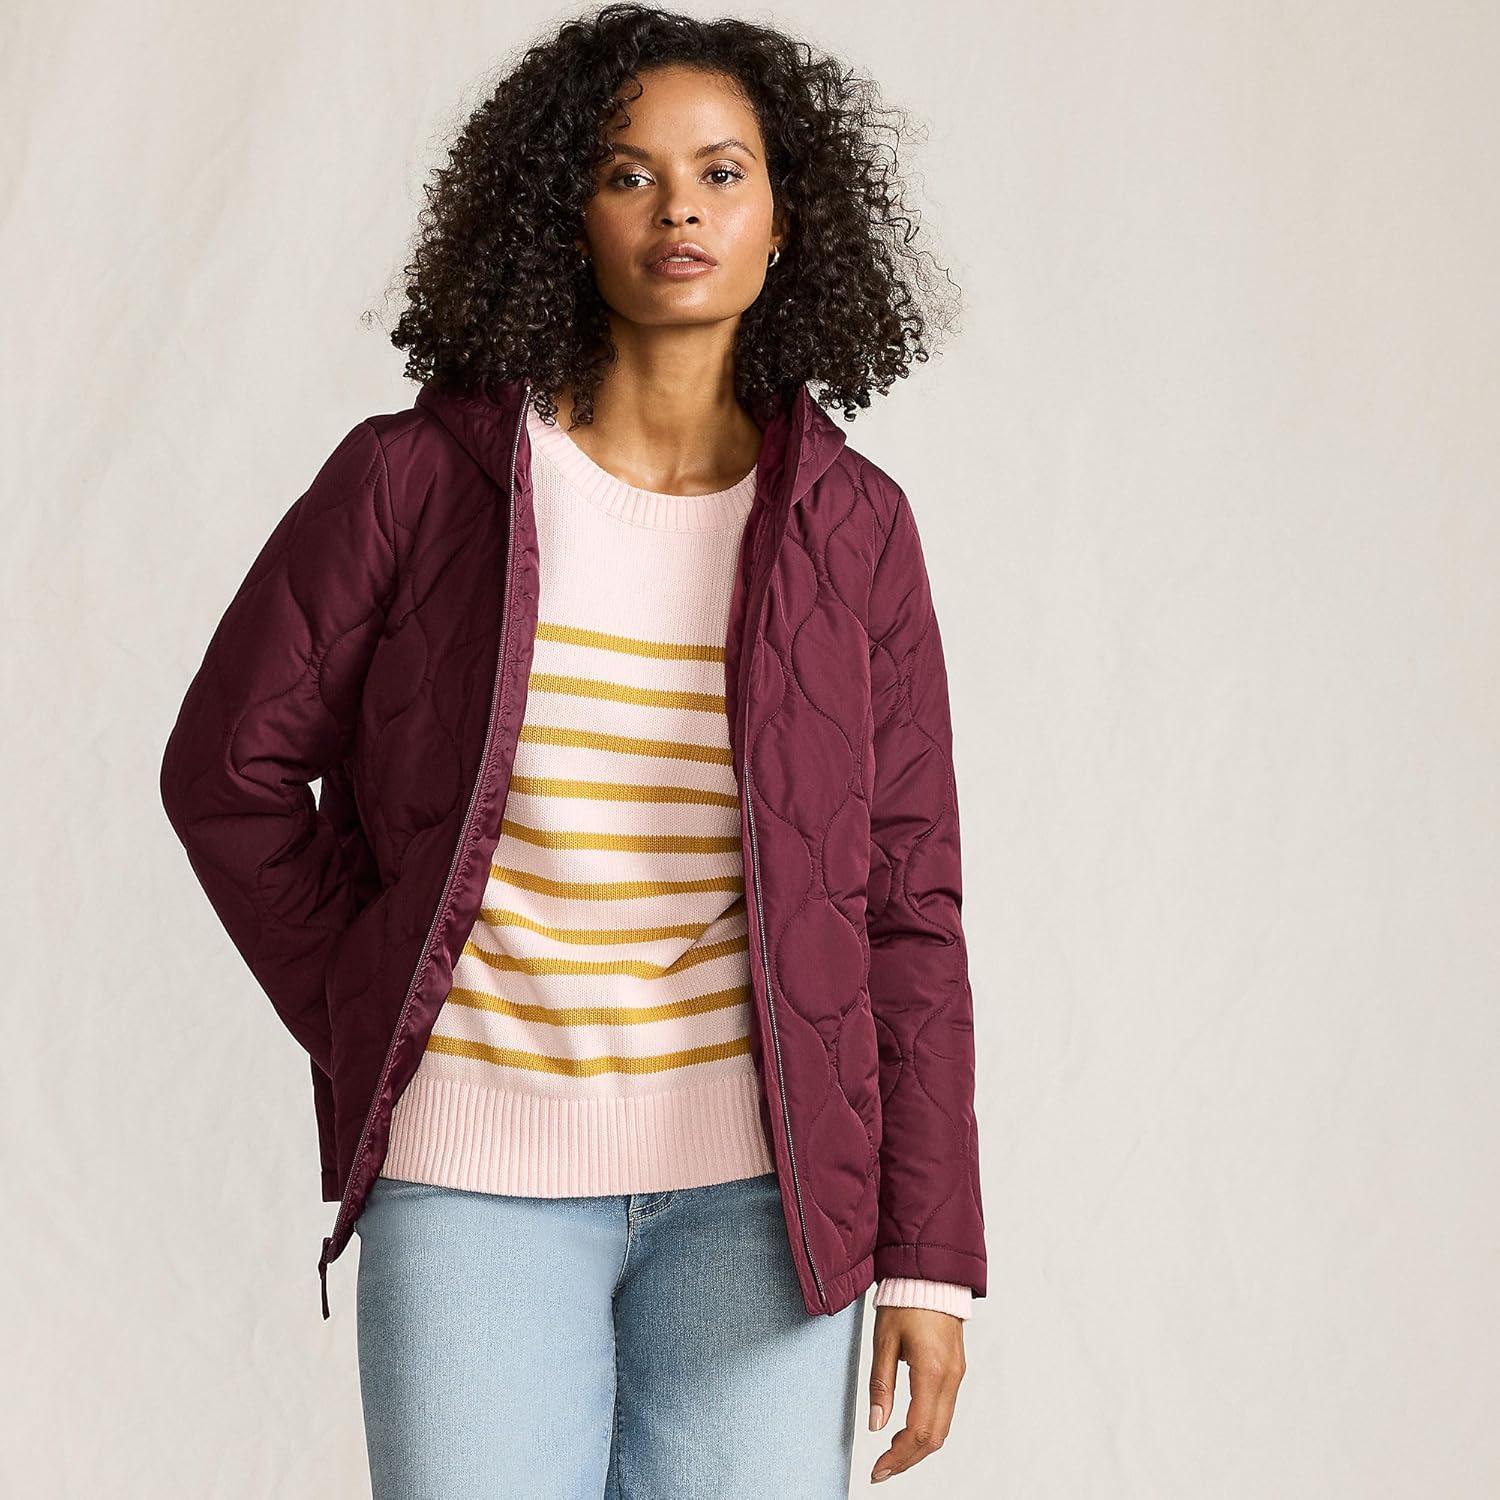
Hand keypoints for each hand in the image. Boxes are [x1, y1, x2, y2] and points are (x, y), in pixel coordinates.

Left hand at [867, 1304, 966, 1482]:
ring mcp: (957, 1375)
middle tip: (881, 1470)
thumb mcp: (883, 1341)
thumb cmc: (905, 1301)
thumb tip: (876, 1424)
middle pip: (934, 1438)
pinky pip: (945, 1411)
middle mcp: (951, 1378)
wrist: (931, 1275)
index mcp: (932, 1371)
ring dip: (918, 1447)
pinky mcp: (956, 1370)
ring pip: (942, 1427)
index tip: (877, 1469)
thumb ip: (880, 1385)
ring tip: (891, 1455)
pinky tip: (907, 1431)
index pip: (919, 1432)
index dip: (898, 1456)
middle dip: (908, 1459)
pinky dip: (927, 1429)